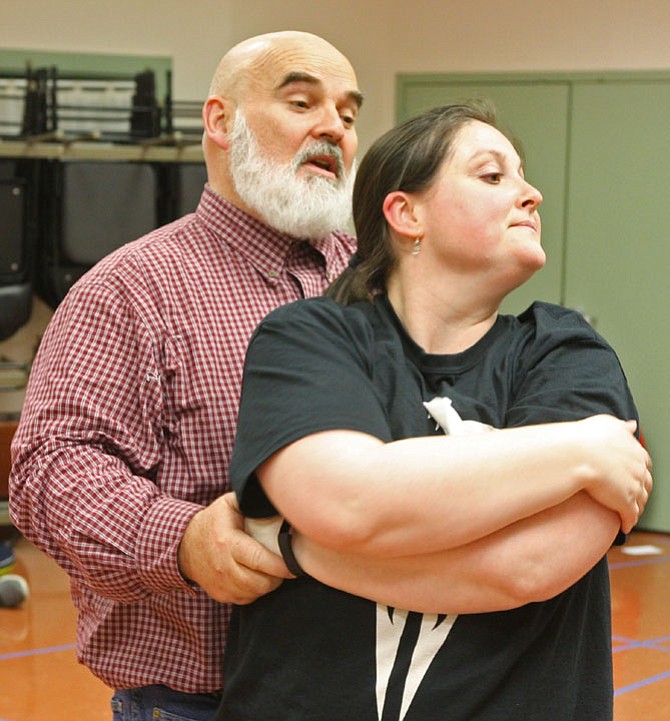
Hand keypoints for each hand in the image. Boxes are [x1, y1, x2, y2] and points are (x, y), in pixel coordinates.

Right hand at [177, 492, 292, 603]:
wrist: (185, 545)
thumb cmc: (214, 521)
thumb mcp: (230, 503)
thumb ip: (251, 501)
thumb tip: (277, 497)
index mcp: (227, 542)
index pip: (258, 559)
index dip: (280, 566)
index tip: (294, 565)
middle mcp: (222, 566)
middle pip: (259, 582)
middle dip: (278, 578)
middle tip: (287, 568)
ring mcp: (220, 583)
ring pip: (253, 593)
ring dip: (268, 585)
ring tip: (274, 572)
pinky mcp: (220, 594)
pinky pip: (245, 599)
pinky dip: (256, 592)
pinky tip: (258, 577)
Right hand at [575, 416, 652, 532]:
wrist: (576, 454)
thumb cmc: (586, 437)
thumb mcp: (605, 424)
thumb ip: (621, 426)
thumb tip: (632, 424)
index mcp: (635, 451)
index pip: (644, 463)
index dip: (639, 470)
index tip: (634, 474)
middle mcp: (638, 469)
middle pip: (645, 483)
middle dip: (641, 490)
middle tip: (633, 495)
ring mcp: (633, 487)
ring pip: (640, 502)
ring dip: (636, 508)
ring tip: (630, 513)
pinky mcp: (624, 503)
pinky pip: (630, 516)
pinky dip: (629, 522)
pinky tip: (624, 526)